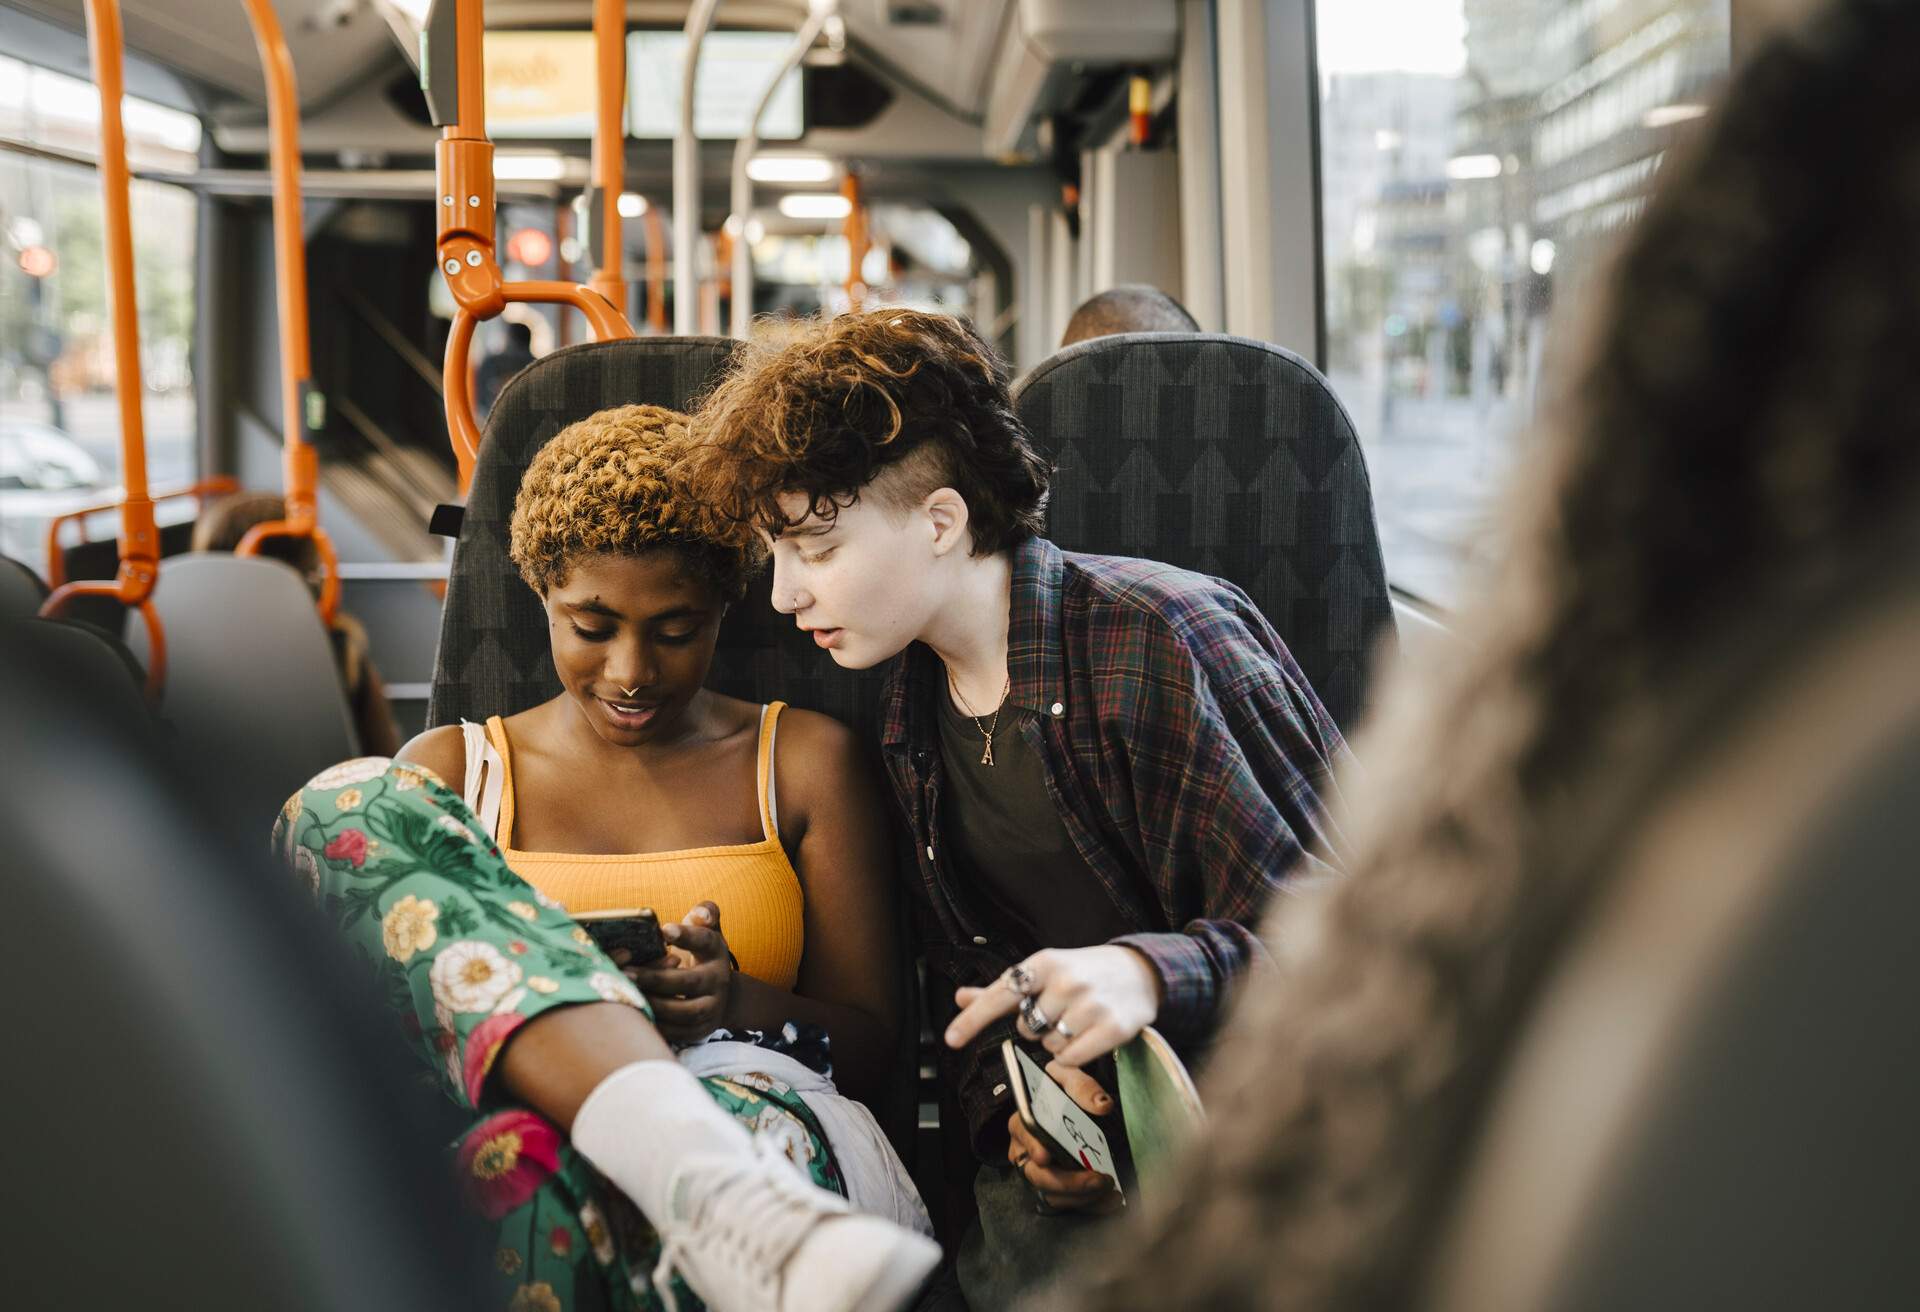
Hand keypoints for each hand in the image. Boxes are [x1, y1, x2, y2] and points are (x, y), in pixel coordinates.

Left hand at [625, 902, 733, 1043]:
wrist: (720, 994)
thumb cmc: (699, 955)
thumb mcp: (705, 931)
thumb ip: (705, 914)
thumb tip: (701, 914)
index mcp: (716, 952)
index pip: (705, 941)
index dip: (686, 935)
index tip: (663, 930)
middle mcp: (718, 981)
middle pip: (689, 982)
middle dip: (656, 978)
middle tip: (626, 973)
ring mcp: (711, 1008)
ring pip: (684, 1013)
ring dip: (654, 1004)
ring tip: (627, 995)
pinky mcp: (700, 1031)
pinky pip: (677, 1033)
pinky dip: (657, 1026)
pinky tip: (635, 1014)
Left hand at [947, 945, 1162, 1067]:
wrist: (1141, 971)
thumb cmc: (1083, 972)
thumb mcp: (1044, 971)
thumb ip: (1002, 989)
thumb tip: (959, 997)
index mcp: (1045, 962)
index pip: (1000, 994)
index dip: (973, 1018)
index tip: (950, 1039)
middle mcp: (1067, 981)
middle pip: (1026, 1027)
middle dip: (1038, 1025)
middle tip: (1061, 1008)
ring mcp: (1091, 1005)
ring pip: (1049, 1045)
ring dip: (1058, 1040)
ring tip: (1079, 1019)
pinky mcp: (1113, 1028)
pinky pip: (1071, 1059)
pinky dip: (1074, 1055)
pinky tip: (1089, 1036)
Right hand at [1007, 1062, 1121, 1212]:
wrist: (1069, 1106)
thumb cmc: (1062, 1090)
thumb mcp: (1068, 1077)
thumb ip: (1082, 1086)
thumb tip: (1102, 1105)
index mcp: (1023, 1122)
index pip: (1023, 1136)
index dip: (1032, 1147)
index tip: (1046, 1156)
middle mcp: (1026, 1153)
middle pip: (1037, 1175)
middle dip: (1069, 1182)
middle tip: (1099, 1179)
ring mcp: (1039, 1174)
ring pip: (1053, 1196)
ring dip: (1083, 1198)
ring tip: (1111, 1191)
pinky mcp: (1056, 1190)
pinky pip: (1069, 1205)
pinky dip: (1091, 1206)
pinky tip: (1112, 1201)